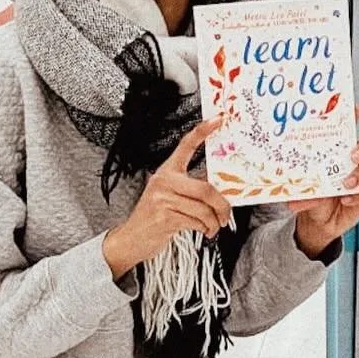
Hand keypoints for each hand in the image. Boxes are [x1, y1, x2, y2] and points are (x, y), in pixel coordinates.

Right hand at [103, 117, 231, 280]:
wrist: (132, 238)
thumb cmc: (156, 216)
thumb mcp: (169, 194)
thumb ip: (191, 186)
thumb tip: (223, 186)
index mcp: (167, 171)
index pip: (186, 145)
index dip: (203, 131)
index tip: (219, 119)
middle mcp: (164, 181)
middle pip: (205, 189)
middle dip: (222, 205)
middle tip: (227, 214)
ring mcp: (163, 199)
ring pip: (203, 209)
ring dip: (214, 222)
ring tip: (214, 227)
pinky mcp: (164, 218)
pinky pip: (196, 221)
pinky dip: (205, 229)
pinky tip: (203, 231)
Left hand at [289, 130, 358, 258]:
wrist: (319, 223)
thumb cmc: (315, 197)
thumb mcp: (305, 188)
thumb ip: (302, 187)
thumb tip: (290, 188)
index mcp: (337, 153)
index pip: (349, 131)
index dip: (355, 118)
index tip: (356, 110)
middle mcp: (351, 162)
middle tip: (352, 155)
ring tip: (346, 183)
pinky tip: (346, 199)